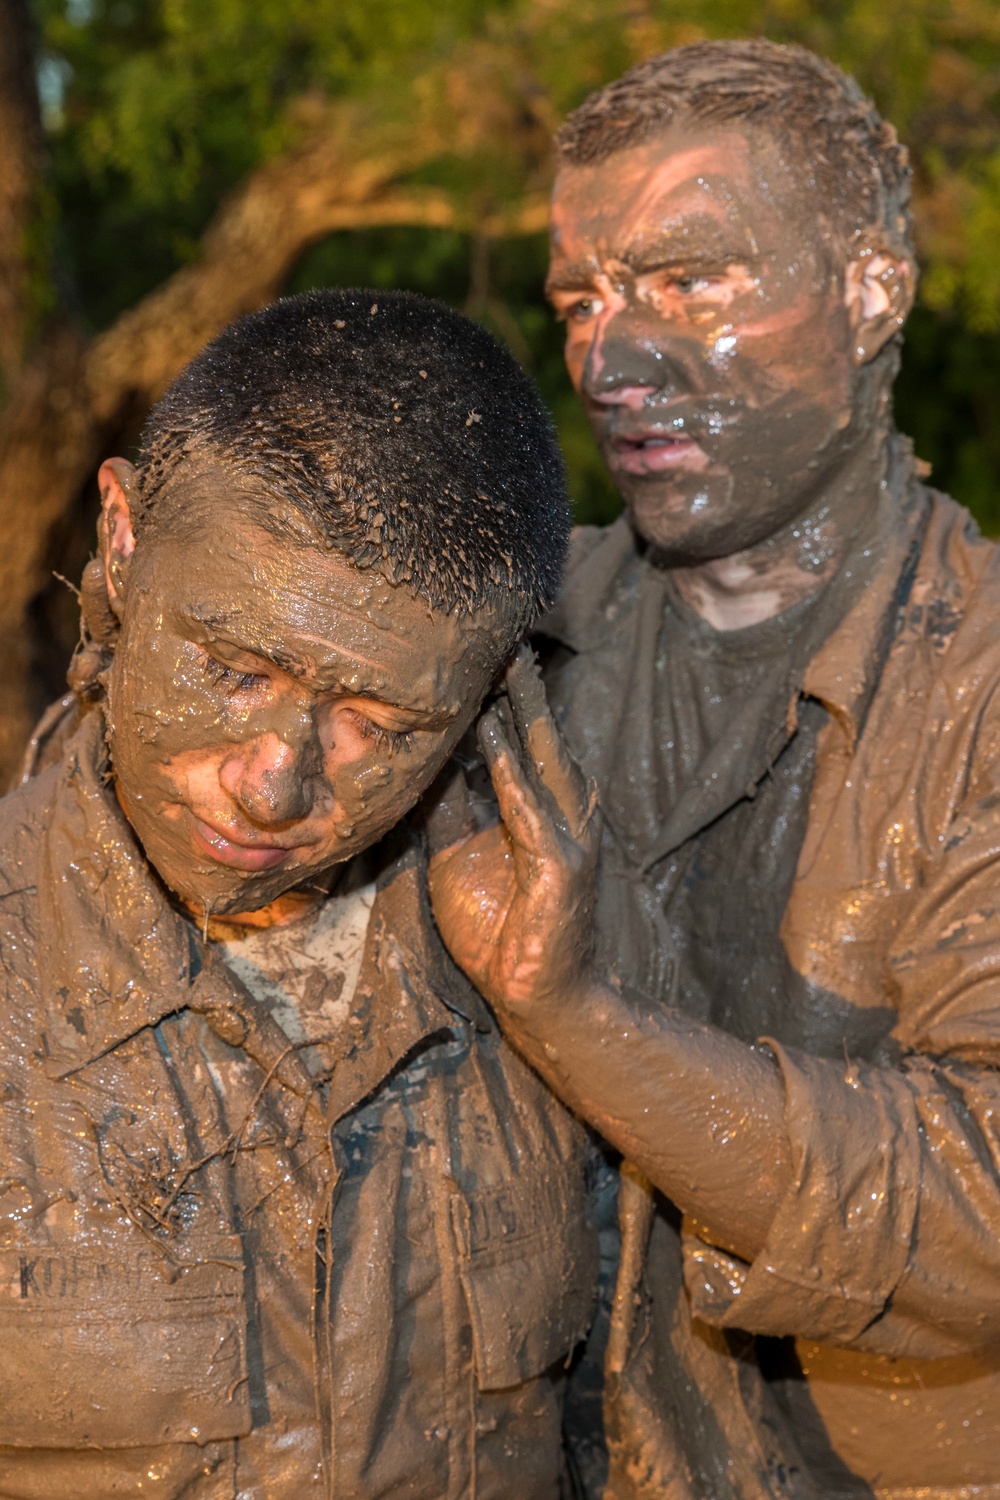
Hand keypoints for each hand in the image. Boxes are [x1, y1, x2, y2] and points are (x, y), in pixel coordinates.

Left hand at [428, 645, 600, 1017]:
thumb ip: (446, 806)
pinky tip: (496, 744)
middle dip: (524, 689)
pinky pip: (531, 814)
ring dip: (524, 716)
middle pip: (540, 738)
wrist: (532, 992)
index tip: (483, 652)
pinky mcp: (563, 868)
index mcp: (536, 807)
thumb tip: (421, 761)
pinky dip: (513, 778)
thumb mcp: (457, 852)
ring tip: (507, 671)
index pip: (520, 741)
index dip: (503, 698)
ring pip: (544, 763)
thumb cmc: (499, 925)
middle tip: (507, 639)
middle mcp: (560, 813)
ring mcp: (567, 837)